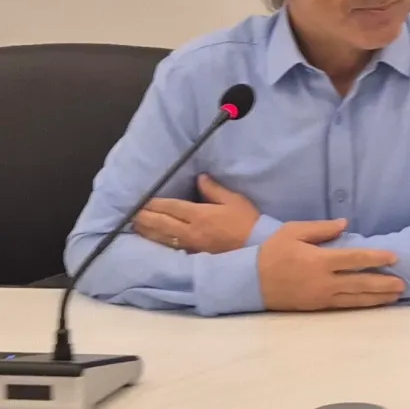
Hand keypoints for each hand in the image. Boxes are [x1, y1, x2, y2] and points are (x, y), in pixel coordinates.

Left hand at [133, 174, 259, 254]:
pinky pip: (172, 247)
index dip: (156, 204)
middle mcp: (191, 230)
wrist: (255, 246)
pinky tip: (153, 241)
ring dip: (148, 231)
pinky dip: (159, 243)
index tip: (142, 200)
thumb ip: (214, 189)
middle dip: (146, 217)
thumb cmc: (246, 220)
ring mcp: (191, 244)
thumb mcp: (234, 200)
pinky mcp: (194, 254)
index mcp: (199, 215)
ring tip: (135, 226)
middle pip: (163, 223)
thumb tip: (200, 178)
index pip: (172, 208)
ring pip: (163, 237)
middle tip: (131, 213)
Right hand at [257, 219, 404, 311]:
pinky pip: (343, 307)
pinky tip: (373, 303)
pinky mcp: (316, 307)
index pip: (354, 260)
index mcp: (319, 260)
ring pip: (354, 299)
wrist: (249, 281)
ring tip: (396, 295)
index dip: (375, 259)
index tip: (394, 258)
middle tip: (403, 283)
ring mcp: (320, 296)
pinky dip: (361, 305)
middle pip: (359, 283)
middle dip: (383, 284)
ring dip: (377, 298)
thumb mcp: (294, 232)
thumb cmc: (272, 252)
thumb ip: (321, 228)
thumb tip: (345, 223)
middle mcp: (323, 281)